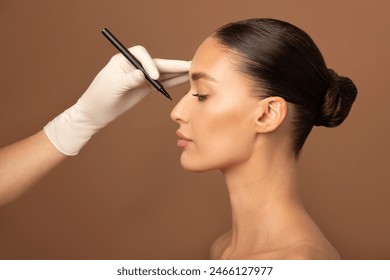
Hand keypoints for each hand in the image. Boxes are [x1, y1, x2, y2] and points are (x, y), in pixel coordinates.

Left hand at [44, 46, 189, 154]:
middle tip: (190, 65)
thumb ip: (128, 79)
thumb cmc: (99, 97)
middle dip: (173, 65)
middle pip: (157, 63)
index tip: (153, 78)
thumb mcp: (112, 87)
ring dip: (177, 72)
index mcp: (123, 60)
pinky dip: (173, 81)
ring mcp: (141, 77)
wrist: (95, 113)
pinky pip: (161, 83)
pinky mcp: (144, 88)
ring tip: (192, 71)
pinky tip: (184, 79)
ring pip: (162, 73)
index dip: (150, 64)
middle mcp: (134, 65)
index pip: (141, 55)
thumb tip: (142, 74)